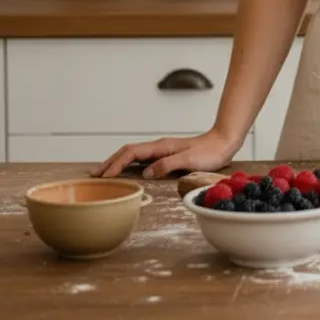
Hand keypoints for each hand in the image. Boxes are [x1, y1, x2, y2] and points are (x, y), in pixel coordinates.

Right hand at [92, 129, 241, 179]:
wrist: (224, 142)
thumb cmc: (210, 152)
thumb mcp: (189, 161)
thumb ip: (168, 165)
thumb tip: (146, 173)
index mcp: (161, 147)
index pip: (132, 153)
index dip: (116, 164)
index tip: (104, 177)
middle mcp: (159, 146)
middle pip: (128, 152)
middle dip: (110, 162)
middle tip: (94, 175)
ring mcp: (162, 150)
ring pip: (134, 155)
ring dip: (118, 163)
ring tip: (104, 174)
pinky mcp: (167, 155)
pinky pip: (142, 159)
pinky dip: (130, 164)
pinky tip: (128, 172)